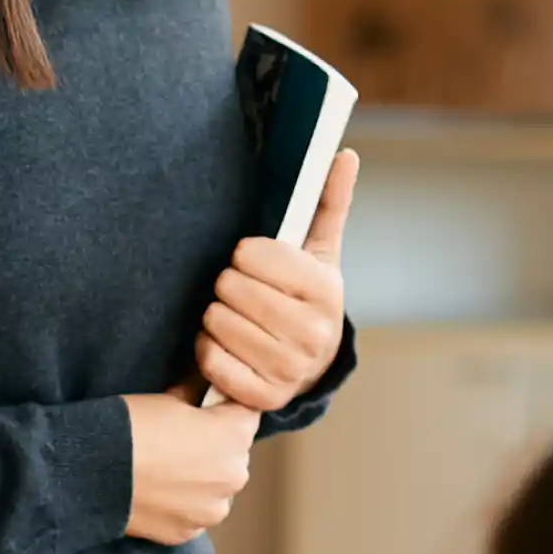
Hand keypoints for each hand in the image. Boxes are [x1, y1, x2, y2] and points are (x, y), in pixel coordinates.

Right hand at [123, 392, 260, 544]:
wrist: (91, 470)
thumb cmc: (129, 426)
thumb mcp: (168, 397)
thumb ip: (197, 394)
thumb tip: (204, 383)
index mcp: (235, 436)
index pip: (247, 414)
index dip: (224, 409)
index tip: (204, 410)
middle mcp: (234, 476)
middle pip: (234, 455)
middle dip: (214, 448)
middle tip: (177, 443)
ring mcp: (212, 510)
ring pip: (216, 489)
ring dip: (201, 481)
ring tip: (164, 472)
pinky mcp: (188, 533)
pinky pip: (194, 514)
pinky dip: (181, 505)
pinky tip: (156, 493)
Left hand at [200, 150, 355, 412]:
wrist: (313, 361)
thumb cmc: (306, 295)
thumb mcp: (319, 251)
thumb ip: (327, 201)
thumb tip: (345, 155)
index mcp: (325, 290)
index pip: (255, 254)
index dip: (245, 253)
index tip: (252, 260)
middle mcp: (314, 334)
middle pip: (231, 288)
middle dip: (228, 284)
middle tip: (239, 290)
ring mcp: (290, 369)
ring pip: (217, 323)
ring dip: (214, 316)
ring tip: (232, 316)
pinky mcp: (264, 398)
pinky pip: (210, 361)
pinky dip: (207, 349)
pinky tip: (223, 344)